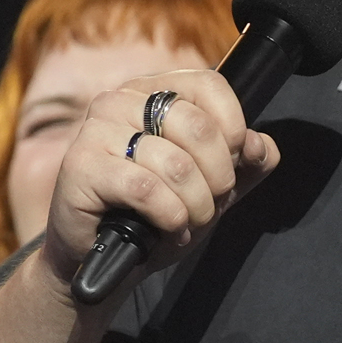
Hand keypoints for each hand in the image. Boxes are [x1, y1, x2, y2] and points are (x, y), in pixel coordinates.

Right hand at [38, 70, 276, 294]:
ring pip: (176, 163)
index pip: (209, 85)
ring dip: (196, 205)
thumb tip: (260, 146)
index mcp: (152, 91)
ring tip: (189, 221)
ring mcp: (96, 130)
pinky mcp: (81, 166)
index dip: (234, 128)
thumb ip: (245, 162)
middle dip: (218, 177)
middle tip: (210, 203)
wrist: (104, 258)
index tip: (234, 163)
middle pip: (198, 127)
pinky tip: (169, 228)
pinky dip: (171, 216)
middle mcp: (120, 100)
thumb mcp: (212, 185)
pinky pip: (147, 189)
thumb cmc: (155, 214)